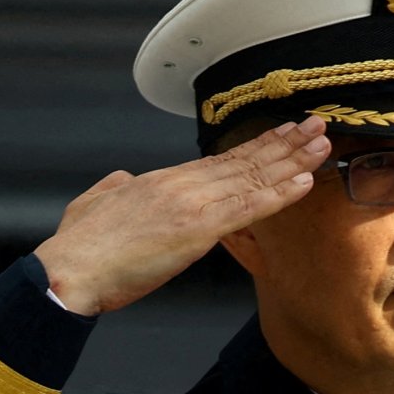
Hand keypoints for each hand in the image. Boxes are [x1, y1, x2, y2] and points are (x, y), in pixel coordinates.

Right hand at [33, 116, 330, 314]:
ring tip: (321, 143)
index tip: (281, 135)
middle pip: (244, 160)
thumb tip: (123, 180)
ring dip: (292, 161)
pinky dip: (279, 194)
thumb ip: (115, 188)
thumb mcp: (96, 203)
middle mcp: (183, 185)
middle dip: (284, 143)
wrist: (71, 269)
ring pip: (253, 177)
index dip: (255, 147)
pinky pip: (250, 208)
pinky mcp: (199, 229)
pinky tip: (303, 182)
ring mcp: (193, 204)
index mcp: (162, 181)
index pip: (221, 160)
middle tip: (316, 125)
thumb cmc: (80, 247)